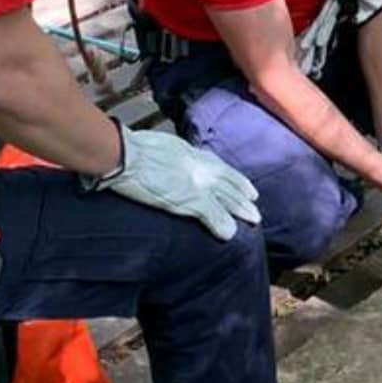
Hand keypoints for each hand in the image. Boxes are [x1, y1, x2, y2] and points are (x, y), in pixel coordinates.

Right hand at [91, 124, 261, 239]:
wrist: (126, 155)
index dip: (236, 178)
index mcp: (192, 155)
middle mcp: (199, 168)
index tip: (248, 187)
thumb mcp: (161, 147)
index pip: (220, 168)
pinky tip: (229, 235)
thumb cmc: (134, 149)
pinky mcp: (190, 199)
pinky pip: (211, 214)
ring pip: (226, 197)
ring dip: (240, 209)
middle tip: (255, 204)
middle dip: (242, 195)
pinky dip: (221, 224)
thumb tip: (170, 163)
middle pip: (228, 183)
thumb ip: (173, 156)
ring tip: (254, 219)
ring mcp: (196, 184)